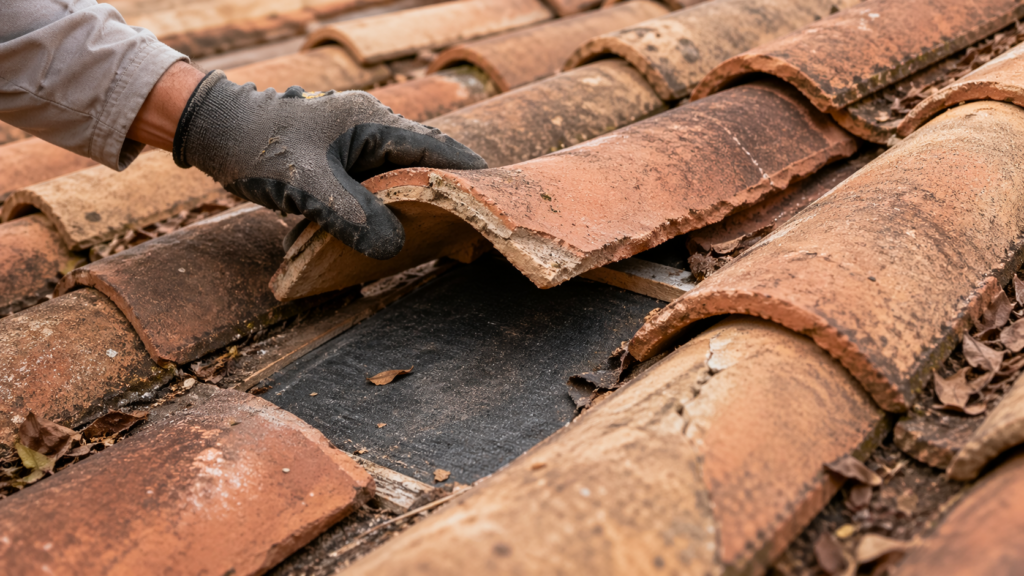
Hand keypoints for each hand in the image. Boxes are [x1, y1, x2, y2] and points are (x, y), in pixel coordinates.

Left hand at [171, 71, 486, 258]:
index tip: (499, 199)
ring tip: (445, 239)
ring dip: (417, 208)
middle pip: (425, 164)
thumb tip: (393, 247)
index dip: (469, 174)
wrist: (214, 133)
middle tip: (475, 229)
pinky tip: (394, 238)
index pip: (436, 148)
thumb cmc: (258, 147)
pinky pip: (376, 190)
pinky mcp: (342, 165)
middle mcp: (372, 130)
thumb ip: (350, 214)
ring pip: (400, 180)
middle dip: (448, 195)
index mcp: (373, 122)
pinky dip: (387, 212)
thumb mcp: (305, 183)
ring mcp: (357, 147)